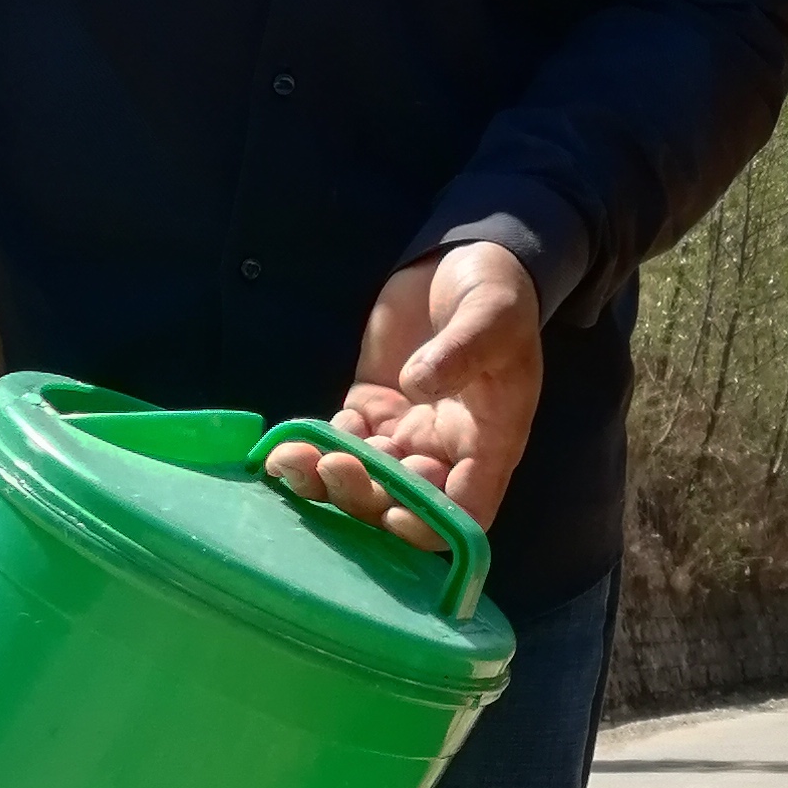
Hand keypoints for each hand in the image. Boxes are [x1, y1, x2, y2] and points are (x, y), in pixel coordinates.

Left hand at [269, 241, 543, 548]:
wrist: (464, 263)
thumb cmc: (498, 295)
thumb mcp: (491, 315)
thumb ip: (461, 350)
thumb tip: (417, 384)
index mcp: (489, 442)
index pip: (466, 509)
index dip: (431, 523)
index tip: (394, 511)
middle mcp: (444, 450)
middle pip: (403, 502)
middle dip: (364, 495)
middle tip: (331, 465)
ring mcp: (404, 432)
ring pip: (364, 478)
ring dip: (327, 480)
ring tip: (291, 460)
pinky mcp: (370, 408)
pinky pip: (341, 442)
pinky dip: (313, 448)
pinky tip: (289, 441)